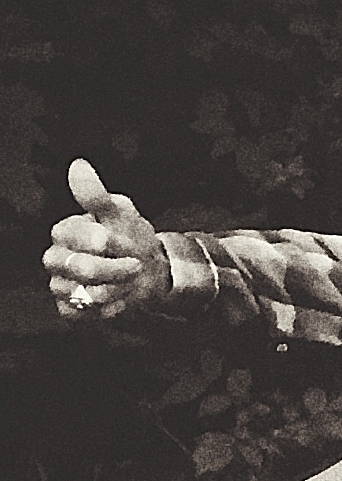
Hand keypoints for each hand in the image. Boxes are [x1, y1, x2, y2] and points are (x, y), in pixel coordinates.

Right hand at [44, 159, 169, 320]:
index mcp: (64, 231)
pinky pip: (89, 314)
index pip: (90, 240)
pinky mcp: (70, 308)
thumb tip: (79, 166)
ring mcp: (60, 285)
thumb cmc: (130, 238)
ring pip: (91, 294)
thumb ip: (97, 195)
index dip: (116, 244)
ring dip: (121, 288)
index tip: (128, 242)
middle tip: (134, 264)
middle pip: (87, 270)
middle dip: (121, 269)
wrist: (147, 270)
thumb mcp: (120, 212)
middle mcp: (56, 258)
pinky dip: (112, 308)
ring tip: (126, 280)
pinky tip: (118, 296)